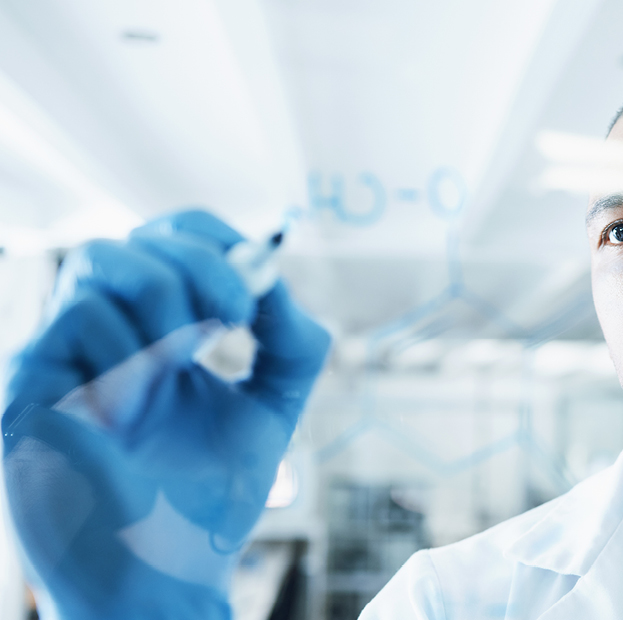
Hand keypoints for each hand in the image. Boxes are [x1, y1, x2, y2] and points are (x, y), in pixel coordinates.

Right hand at [2, 210, 330, 618]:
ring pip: (101, 262)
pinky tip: (134, 412)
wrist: (170, 576)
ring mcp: (61, 358)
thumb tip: (276, 277)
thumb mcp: (269, 407)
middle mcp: (103, 334)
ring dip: (166, 306)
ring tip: (180, 369)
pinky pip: (78, 320)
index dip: (213, 239)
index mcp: (155, 332)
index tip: (257, 290)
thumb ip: (290, 343)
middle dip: (203, 269)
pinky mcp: (28, 388)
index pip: (167, 239)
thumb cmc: (210, 498)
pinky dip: (130, 354)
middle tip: (235, 322)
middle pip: (136, 240)